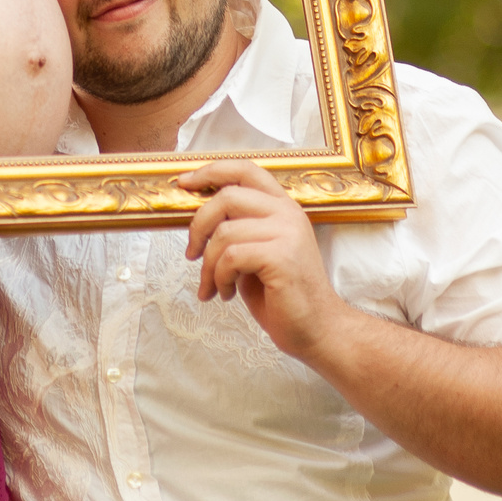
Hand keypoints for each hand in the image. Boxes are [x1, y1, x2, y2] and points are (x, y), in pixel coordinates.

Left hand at [177, 157, 354, 363]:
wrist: (316, 330)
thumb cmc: (282, 296)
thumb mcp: (256, 254)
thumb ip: (237, 230)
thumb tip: (198, 221)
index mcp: (282, 208)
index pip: (246, 170)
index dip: (211, 171)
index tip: (185, 183)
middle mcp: (288, 213)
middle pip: (227, 197)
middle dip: (198, 226)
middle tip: (191, 254)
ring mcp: (287, 233)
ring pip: (224, 232)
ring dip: (208, 265)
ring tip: (213, 287)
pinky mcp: (282, 256)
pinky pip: (231, 257)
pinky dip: (219, 278)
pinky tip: (226, 293)